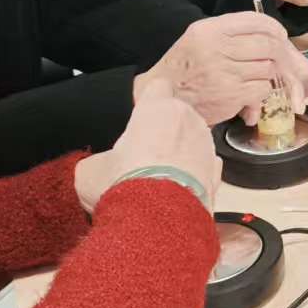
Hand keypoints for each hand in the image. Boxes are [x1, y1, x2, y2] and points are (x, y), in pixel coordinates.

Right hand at [75, 77, 221, 214]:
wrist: (158, 222)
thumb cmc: (126, 186)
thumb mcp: (90, 170)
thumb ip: (97, 160)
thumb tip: (94, 169)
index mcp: (159, 109)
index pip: (159, 86)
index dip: (148, 99)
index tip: (140, 113)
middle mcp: (189, 122)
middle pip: (177, 116)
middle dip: (164, 132)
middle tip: (142, 156)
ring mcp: (206, 149)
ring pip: (193, 142)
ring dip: (180, 156)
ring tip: (157, 181)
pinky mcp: (217, 175)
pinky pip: (204, 169)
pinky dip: (193, 178)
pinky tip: (175, 193)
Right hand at [133, 12, 307, 125]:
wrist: (164, 99)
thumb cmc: (184, 69)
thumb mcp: (199, 39)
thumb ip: (230, 33)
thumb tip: (272, 34)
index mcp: (210, 29)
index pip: (256, 21)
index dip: (274, 29)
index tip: (279, 36)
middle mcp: (218, 47)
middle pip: (268, 44)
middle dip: (279, 54)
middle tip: (279, 61)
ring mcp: (225, 71)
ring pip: (268, 67)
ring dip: (268, 76)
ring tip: (256, 80)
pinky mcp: (231, 94)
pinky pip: (263, 89)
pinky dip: (262, 93)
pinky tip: (249, 97)